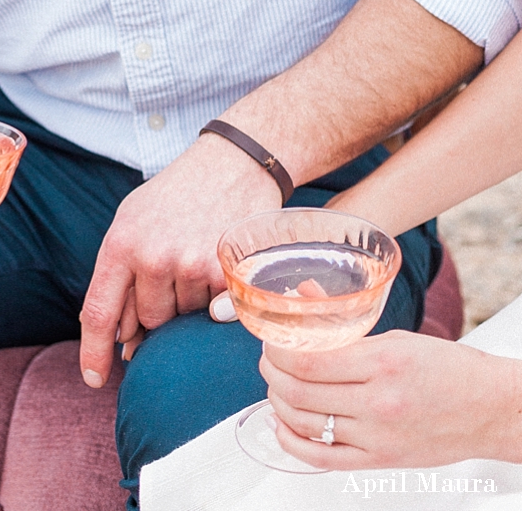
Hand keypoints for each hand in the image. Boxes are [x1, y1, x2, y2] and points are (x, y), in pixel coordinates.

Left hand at [78, 134, 280, 386]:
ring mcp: (190, 266)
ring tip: (197, 257)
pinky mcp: (225, 274)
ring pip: (183, 318)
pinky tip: (217, 268)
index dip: (94, 352)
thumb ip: (120, 275)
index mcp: (121, 243)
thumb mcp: (133, 220)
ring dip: (189, 301)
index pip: (99, 313)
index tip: (93, 379)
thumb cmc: (177, 195)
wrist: (232, 163)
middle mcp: (152, 257)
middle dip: (157, 309)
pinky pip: (213, 313)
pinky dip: (215, 300)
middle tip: (173, 270)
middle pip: (147, 323)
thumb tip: (121, 340)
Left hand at [261, 333, 521, 468]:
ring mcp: (376, 437)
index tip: (270, 338)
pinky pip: (322, 458)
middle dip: (272, 371)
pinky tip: (283, 424)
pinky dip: (293, 442)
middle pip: (299, 391)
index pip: (308, 360)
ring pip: (305, 422)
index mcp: (382, 363)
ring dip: (278, 401)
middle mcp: (377, 403)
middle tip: (268, 358)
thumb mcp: (398, 336)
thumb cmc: (449, 370)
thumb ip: (347, 325)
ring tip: (276, 384)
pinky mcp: (379, 461)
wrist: (489, 411)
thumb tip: (303, 297)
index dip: (277, 349)